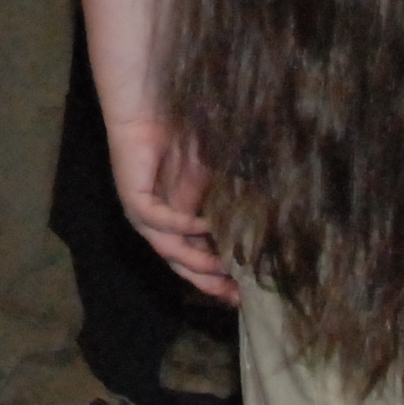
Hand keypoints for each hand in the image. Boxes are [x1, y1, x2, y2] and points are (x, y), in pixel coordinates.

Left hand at [107, 117, 236, 302]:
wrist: (147, 108)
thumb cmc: (179, 134)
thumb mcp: (213, 170)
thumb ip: (230, 192)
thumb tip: (268, 209)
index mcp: (176, 220)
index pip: (196, 257)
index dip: (217, 276)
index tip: (243, 292)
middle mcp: (159, 224)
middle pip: (182, 264)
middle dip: (208, 281)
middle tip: (235, 296)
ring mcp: (144, 215)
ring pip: (169, 250)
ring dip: (196, 261)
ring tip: (223, 268)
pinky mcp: (134, 200)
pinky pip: (159, 222)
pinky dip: (182, 227)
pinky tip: (205, 227)